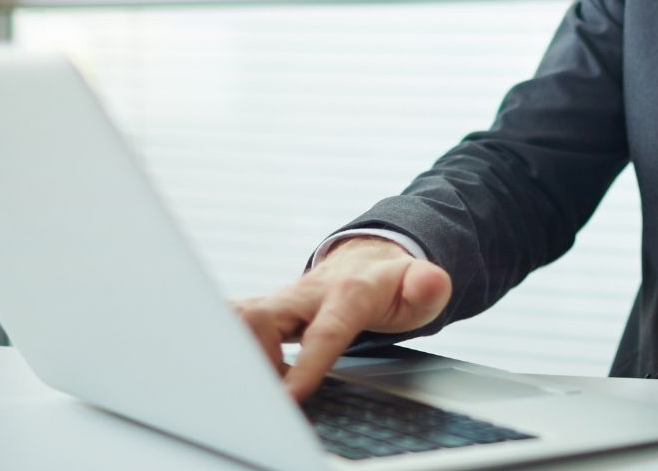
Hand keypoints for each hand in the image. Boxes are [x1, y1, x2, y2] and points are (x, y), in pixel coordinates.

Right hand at [233, 236, 452, 400]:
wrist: (365, 259)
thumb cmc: (392, 283)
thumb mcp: (420, 286)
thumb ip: (428, 286)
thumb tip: (432, 281)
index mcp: (346, 295)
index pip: (323, 332)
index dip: (305, 365)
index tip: (289, 397)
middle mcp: (305, 295)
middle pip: (260, 320)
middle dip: (252, 360)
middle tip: (263, 398)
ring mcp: (280, 301)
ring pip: (235, 318)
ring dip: (233, 354)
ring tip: (248, 392)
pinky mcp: (263, 310)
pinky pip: (230, 323)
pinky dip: (224, 348)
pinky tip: (236, 377)